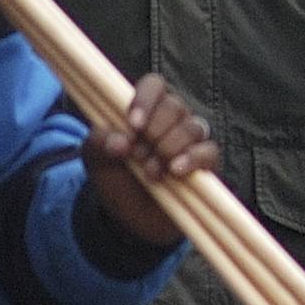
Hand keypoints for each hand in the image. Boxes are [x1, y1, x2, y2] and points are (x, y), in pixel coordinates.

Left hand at [79, 73, 216, 246]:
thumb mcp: (96, 163)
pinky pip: (208, 150)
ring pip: (191, 127)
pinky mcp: (206, 162)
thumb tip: (120, 141)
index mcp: (146, 110)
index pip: (154, 85)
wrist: (131, 220)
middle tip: (138, 157)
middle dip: (154, 133)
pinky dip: (192, 158)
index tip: (133, 125)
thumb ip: (98, 144)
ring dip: (168, 149)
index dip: (146, 100)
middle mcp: (172, 119)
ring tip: (150, 173)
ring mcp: (191, 139)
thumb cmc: (117, 181)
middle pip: (174, 106)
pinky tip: (175, 171)